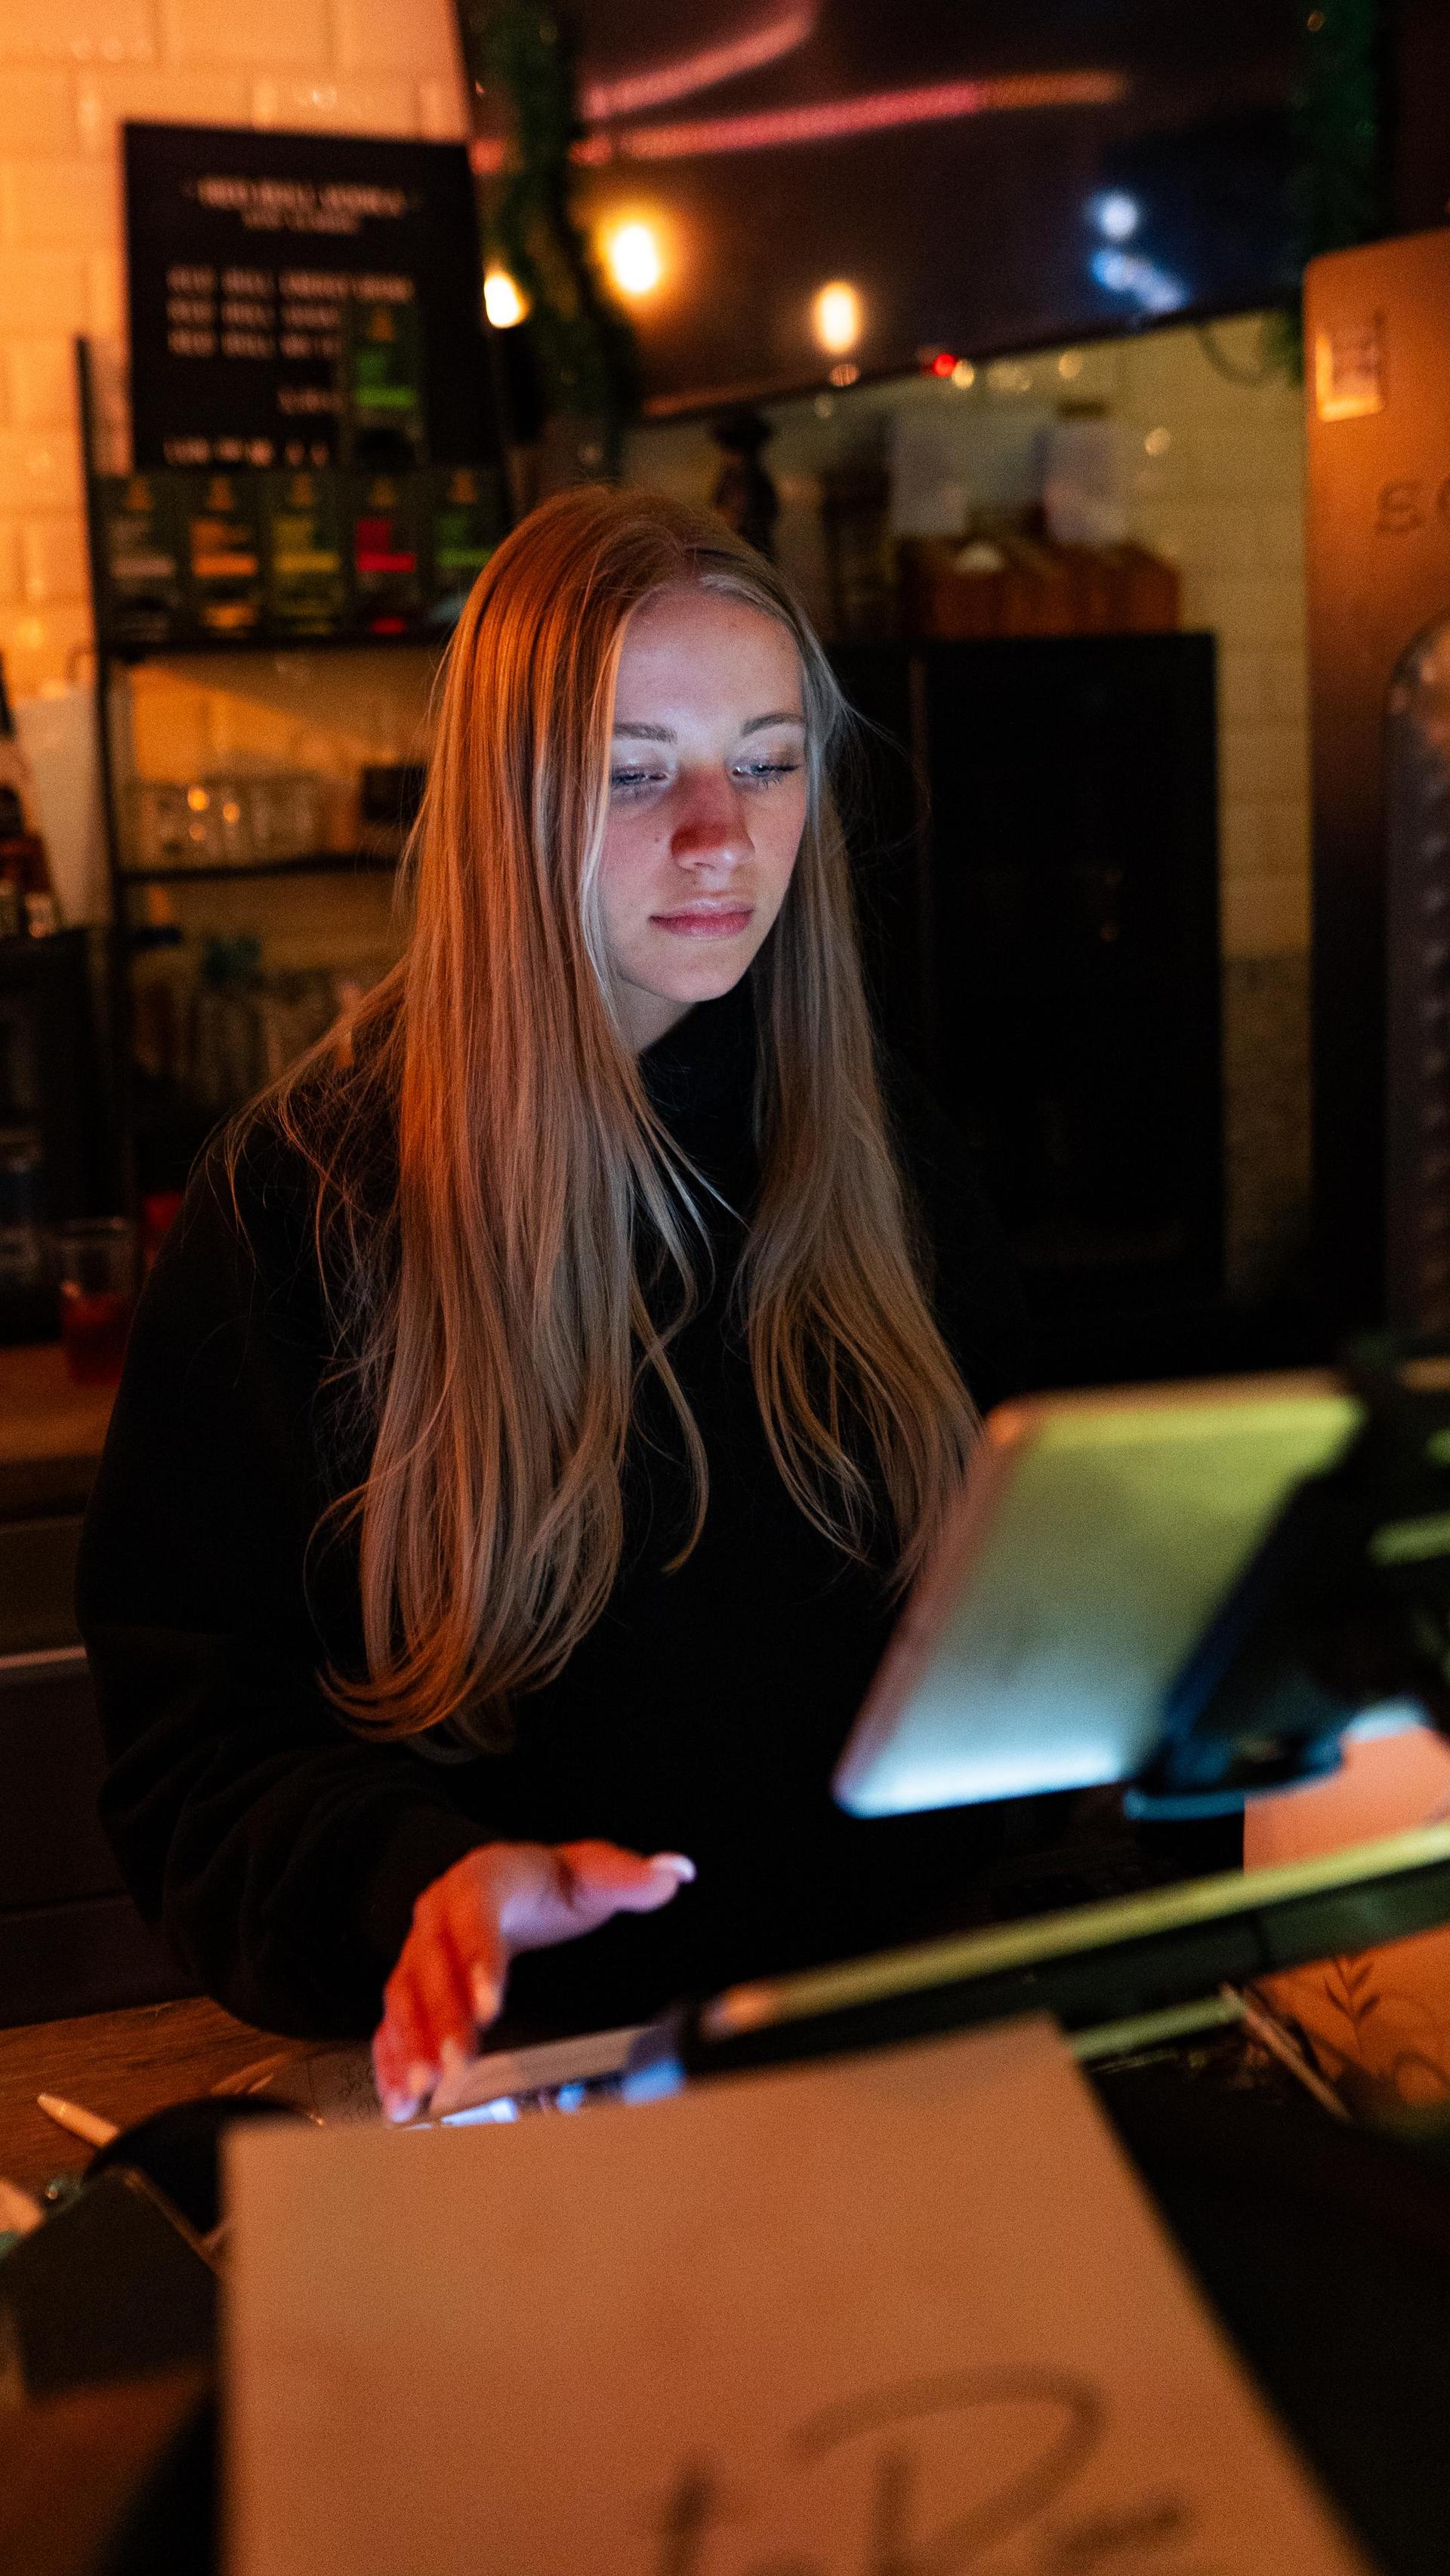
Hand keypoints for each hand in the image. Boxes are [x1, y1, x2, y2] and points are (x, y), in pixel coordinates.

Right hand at [371, 1838, 694, 2121]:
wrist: (499, 1880)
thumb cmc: (548, 1883)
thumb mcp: (587, 1870)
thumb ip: (626, 1876)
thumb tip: (672, 1874)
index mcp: (482, 1880)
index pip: (477, 1918)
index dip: (480, 1960)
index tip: (489, 2004)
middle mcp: (439, 1916)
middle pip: (433, 1967)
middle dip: (442, 2019)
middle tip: (454, 2064)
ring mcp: (419, 1954)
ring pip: (406, 1998)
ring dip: (409, 2045)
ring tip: (418, 2092)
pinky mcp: (411, 1989)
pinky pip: (391, 2024)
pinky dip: (389, 2061)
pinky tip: (397, 2102)